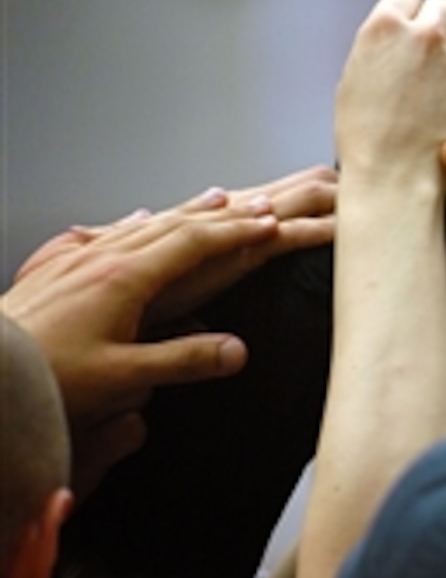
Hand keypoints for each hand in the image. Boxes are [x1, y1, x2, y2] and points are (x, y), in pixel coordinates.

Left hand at [1, 207, 280, 433]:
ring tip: (215, 199)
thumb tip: (237, 350)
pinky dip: (140, 222)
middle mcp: (103, 260)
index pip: (194, 243)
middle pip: (176, 225)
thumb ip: (184, 360)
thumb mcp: (123, 378)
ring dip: (187, 211)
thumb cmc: (45, 377)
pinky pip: (111, 233)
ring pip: (145, 224)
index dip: (237, 232)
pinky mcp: (57, 270)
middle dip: (223, 214)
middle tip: (257, 205)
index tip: (269, 224)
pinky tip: (138, 220)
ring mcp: (78, 261)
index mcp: (125, 279)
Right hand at [335, 0, 445, 184]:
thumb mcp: (353, 82)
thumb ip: (379, 50)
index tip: (412, 34)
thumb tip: (393, 43)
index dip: (410, 17)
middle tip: (438, 57)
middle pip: (443, 7)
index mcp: (383, 28)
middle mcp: (423, 33)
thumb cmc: (367, 144)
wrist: (394, 182)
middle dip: (443, 27)